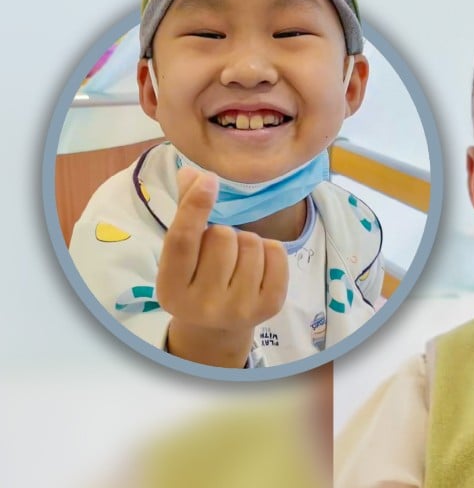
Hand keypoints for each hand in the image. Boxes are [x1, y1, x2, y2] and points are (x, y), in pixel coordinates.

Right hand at [157, 167, 288, 366]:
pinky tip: (257, 267)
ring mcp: (238, 308)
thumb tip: (193, 172)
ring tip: (236, 262)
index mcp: (170, 288)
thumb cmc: (195, 278)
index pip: (182, 240)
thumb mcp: (182, 253)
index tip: (208, 179)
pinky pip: (277, 253)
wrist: (216, 327)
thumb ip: (186, 212)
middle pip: (222, 235)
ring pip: (252, 242)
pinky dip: (270, 250)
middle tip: (218, 254)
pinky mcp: (270, 306)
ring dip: (247, 242)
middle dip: (223, 233)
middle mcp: (203, 304)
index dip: (195, 206)